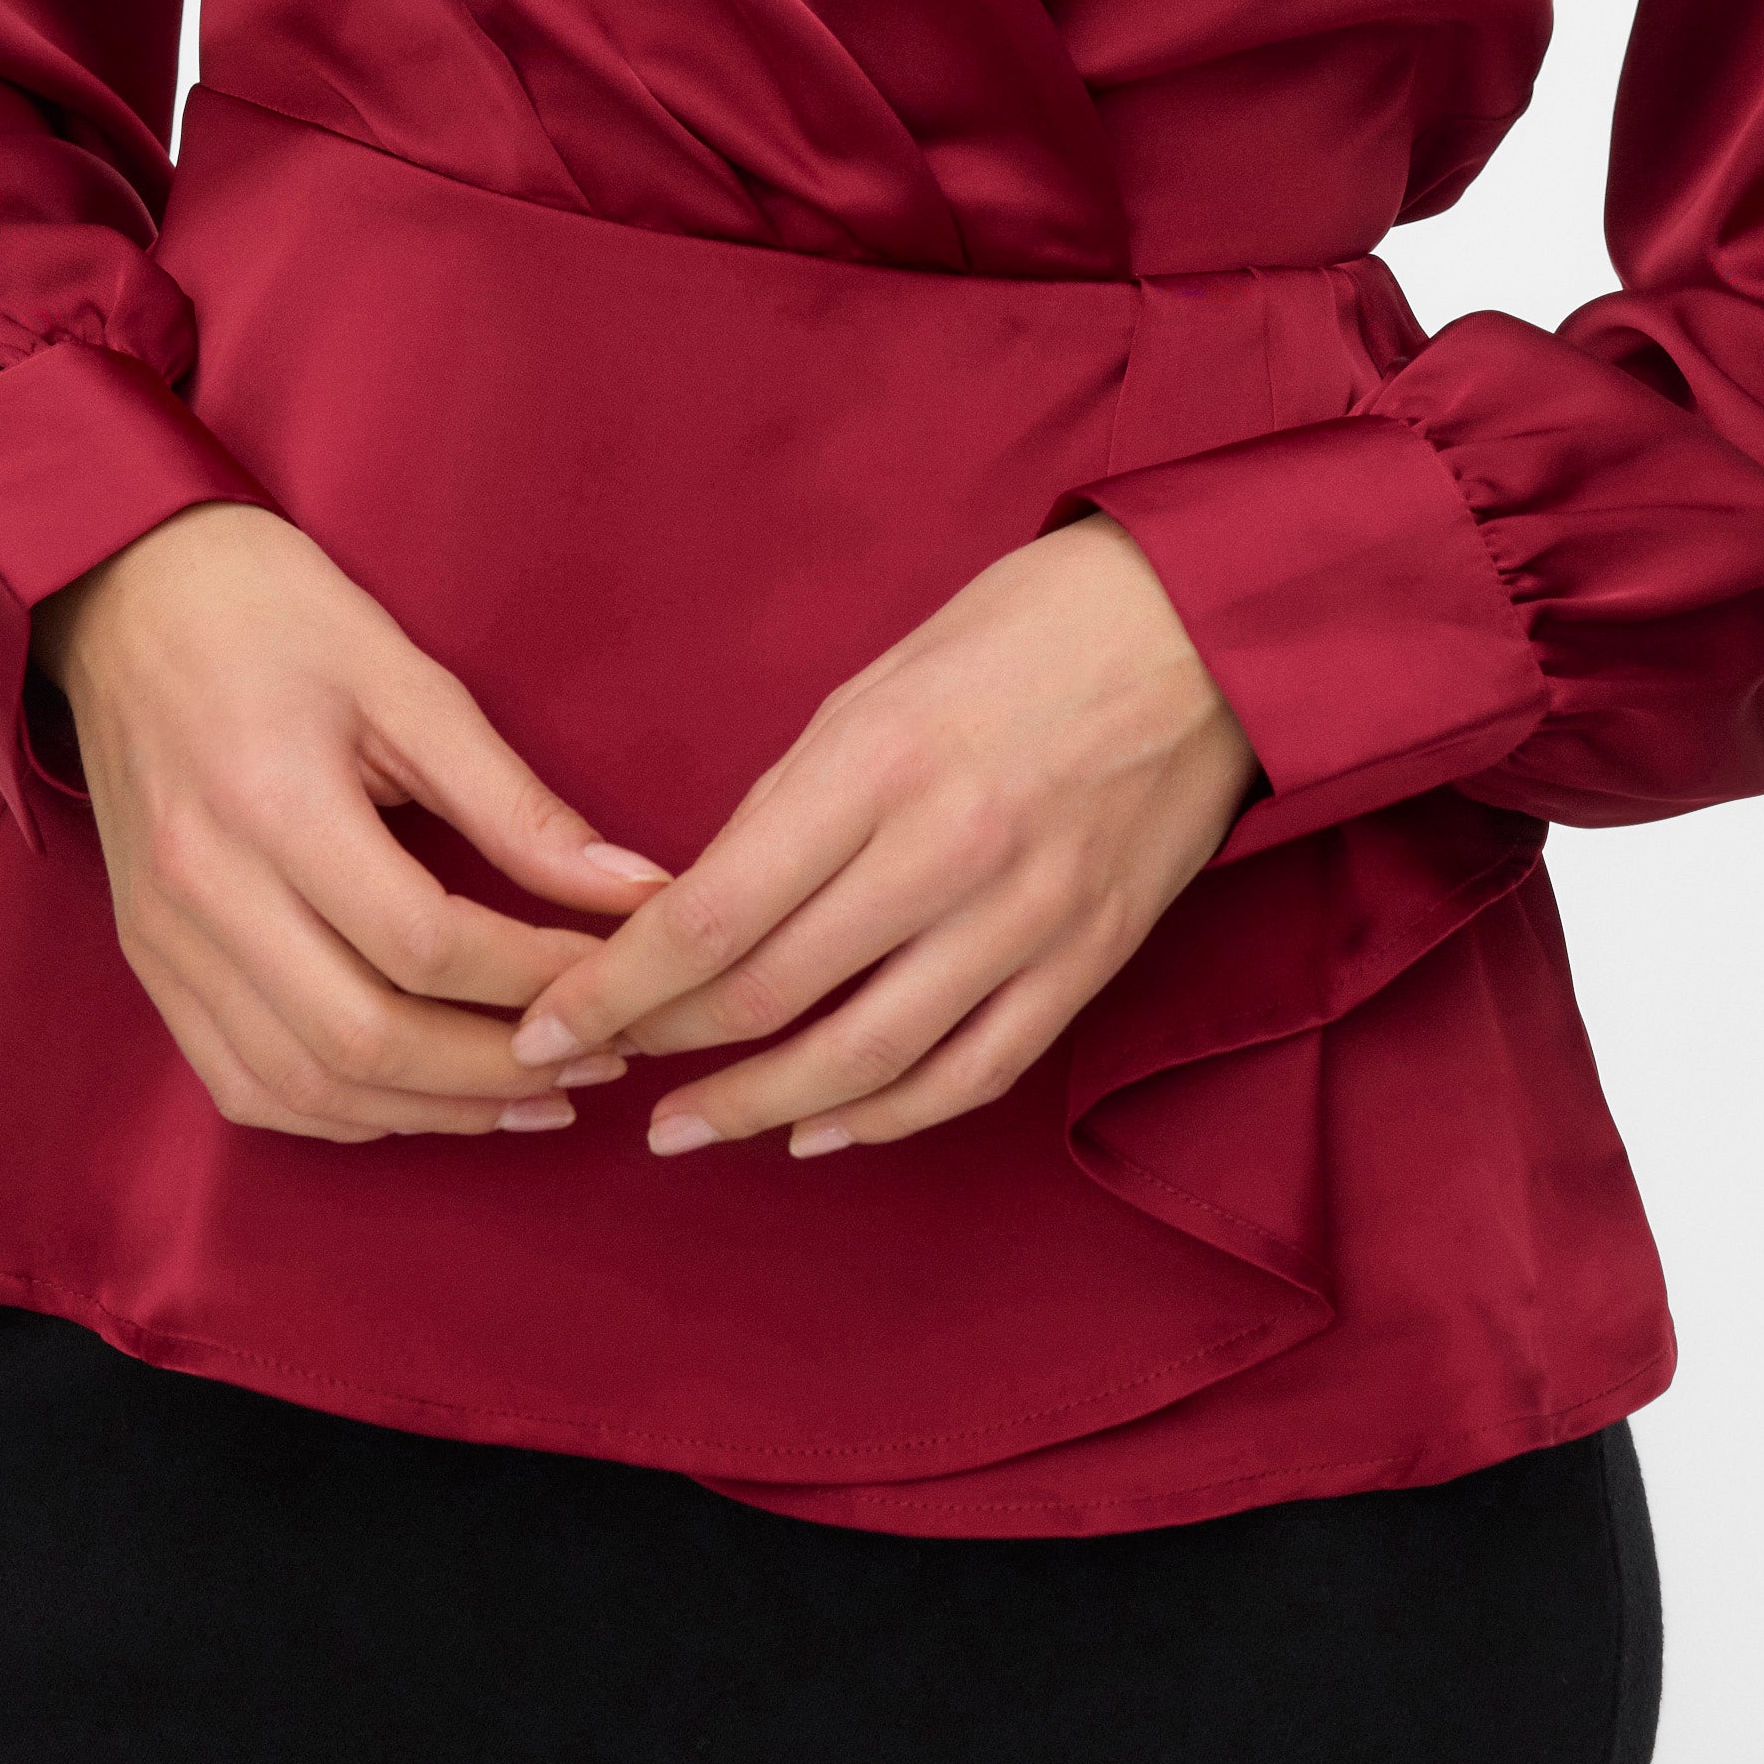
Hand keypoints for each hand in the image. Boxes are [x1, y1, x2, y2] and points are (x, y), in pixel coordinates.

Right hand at [36, 502, 671, 1144]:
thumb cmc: (275, 615)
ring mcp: (165, 940)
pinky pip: (243, 1083)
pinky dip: (341, 1112)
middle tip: (593, 1060)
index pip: (425, 942)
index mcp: (272, 803)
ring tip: (529, 1097)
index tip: (620, 973)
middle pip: (363, 1039)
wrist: (126, 601)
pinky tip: (420, 1099)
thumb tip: (631, 888)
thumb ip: (515, 803)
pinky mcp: (150, 963)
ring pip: (304, 1084)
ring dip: (429, 1110)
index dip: (536, 977)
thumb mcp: (408, 682)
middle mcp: (205, 891)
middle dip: (495, 1069)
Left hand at [508, 511, 1256, 1160]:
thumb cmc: (1026, 631)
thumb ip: (794, 799)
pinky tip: (821, 1133)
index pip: (715, 914)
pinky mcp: (1087, 960)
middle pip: (773, 996)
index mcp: (882, 762)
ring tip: (686, 1129)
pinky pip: (970, 1073)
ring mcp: (1026, 919)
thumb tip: (705, 904)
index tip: (553, 1019)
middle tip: (598, 1070)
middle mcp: (950, 852)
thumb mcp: (880, 682)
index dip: (619, 987)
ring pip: (865, 1060)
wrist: (1211, 629)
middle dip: (665, 1047)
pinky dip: (885, 1120)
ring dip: (759, 1109)